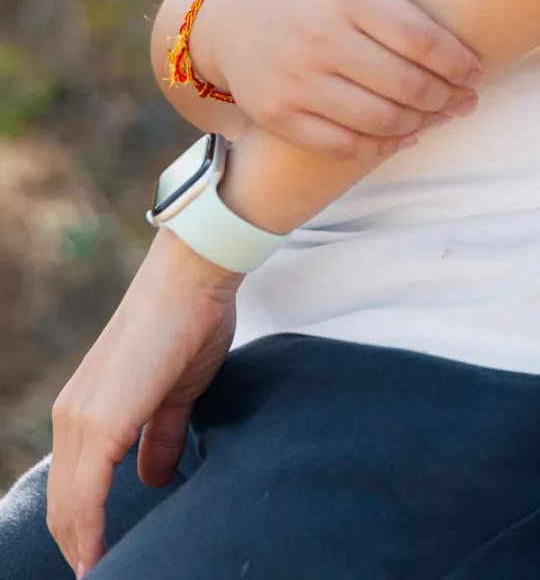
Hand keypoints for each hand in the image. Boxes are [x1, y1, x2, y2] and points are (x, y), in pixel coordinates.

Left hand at [49, 231, 240, 573]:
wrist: (193, 276)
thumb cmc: (189, 322)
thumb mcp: (176, 392)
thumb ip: (160, 435)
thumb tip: (153, 478)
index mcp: (86, 408)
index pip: (70, 487)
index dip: (81, 529)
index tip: (101, 562)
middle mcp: (72, 415)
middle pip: (62, 504)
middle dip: (78, 546)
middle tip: (102, 576)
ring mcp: (81, 417)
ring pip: (68, 505)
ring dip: (81, 545)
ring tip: (101, 575)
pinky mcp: (101, 421)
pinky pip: (84, 495)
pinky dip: (88, 532)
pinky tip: (98, 560)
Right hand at [191, 0, 481, 158]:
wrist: (228, 18)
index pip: (418, 37)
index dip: (456, 60)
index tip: (477, 69)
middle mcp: (319, 39)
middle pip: (405, 84)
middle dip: (448, 97)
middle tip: (470, 99)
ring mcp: (297, 82)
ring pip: (380, 119)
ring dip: (424, 123)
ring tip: (446, 115)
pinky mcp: (280, 116)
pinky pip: (343, 145)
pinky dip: (383, 147)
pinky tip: (408, 135)